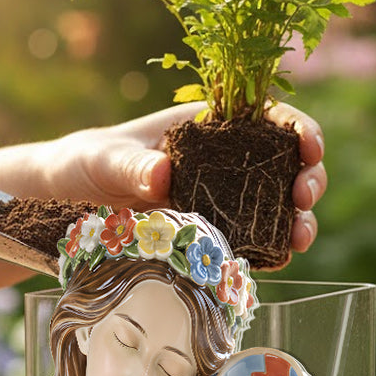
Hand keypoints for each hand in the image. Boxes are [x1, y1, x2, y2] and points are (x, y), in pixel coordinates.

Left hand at [42, 101, 326, 253]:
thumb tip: (162, 176)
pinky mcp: (215, 236)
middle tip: (304, 196)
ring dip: (300, 219)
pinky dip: (275, 249)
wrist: (66, 204)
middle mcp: (226, 162)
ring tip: (300, 236)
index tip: (308, 145)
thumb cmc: (86, 164)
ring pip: (280, 206)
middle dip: (309, 177)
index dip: (298, 127)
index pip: (268, 117)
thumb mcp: (104, 159)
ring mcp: (224, 201)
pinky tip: (280, 258)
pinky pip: (256, 241)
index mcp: (209, 125)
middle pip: (287, 163)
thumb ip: (130, 165)